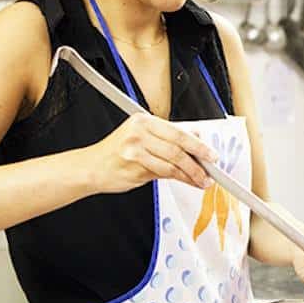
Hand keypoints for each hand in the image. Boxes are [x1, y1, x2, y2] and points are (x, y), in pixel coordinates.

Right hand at [85, 113, 217, 192]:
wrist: (91, 168)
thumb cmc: (117, 153)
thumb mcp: (142, 138)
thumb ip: (168, 139)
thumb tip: (197, 140)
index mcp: (144, 120)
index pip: (179, 131)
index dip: (199, 144)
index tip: (211, 154)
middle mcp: (140, 132)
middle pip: (178, 147)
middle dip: (199, 160)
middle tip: (212, 169)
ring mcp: (136, 149)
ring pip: (173, 162)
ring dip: (191, 174)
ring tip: (202, 180)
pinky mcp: (134, 167)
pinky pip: (164, 174)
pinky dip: (180, 179)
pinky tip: (188, 182)